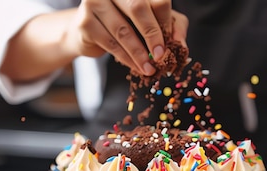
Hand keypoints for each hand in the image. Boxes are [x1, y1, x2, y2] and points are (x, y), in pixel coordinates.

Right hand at [72, 0, 188, 74]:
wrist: (88, 32)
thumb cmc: (124, 23)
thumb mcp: (153, 21)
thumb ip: (172, 27)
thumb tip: (180, 43)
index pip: (156, 0)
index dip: (166, 22)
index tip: (170, 42)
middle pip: (138, 8)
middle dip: (153, 35)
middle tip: (160, 56)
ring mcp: (95, 3)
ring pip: (124, 30)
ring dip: (139, 54)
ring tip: (149, 68)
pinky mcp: (86, 23)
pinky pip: (111, 44)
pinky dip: (126, 59)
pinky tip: (136, 67)